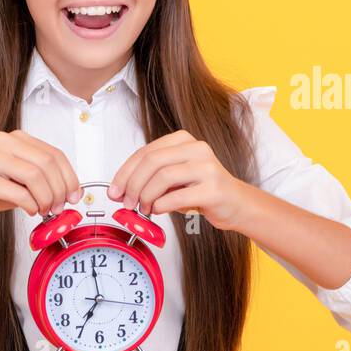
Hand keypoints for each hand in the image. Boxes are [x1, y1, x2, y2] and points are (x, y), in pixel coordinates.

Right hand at [0, 129, 82, 217]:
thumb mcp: (17, 178)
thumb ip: (42, 179)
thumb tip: (71, 193)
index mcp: (16, 138)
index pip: (54, 153)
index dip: (70, 176)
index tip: (75, 195)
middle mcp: (4, 142)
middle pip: (48, 163)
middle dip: (60, 189)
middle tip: (60, 207)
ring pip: (35, 176)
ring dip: (46, 198)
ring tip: (45, 210)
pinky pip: (18, 192)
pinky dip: (31, 204)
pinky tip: (31, 211)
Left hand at [106, 129, 251, 230]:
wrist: (236, 204)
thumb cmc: (202, 190)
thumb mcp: (175, 177)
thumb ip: (151, 177)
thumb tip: (121, 190)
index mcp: (184, 140)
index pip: (146, 152)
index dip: (125, 172)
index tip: (115, 190)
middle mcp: (197, 149)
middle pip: (152, 161)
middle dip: (133, 184)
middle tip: (126, 202)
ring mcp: (207, 168)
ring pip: (163, 177)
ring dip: (146, 196)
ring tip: (144, 208)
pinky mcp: (213, 189)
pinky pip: (177, 197)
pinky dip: (161, 206)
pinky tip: (158, 210)